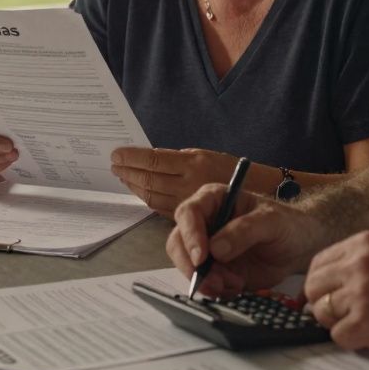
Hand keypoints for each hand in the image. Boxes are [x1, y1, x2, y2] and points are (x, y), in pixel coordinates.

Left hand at [110, 146, 239, 216]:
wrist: (254, 193)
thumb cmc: (228, 170)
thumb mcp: (205, 154)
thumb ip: (178, 159)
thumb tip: (149, 160)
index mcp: (193, 163)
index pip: (154, 161)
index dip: (132, 158)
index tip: (117, 154)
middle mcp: (189, 183)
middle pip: (149, 179)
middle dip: (127, 172)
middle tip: (113, 165)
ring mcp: (187, 201)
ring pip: (151, 196)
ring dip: (134, 186)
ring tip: (122, 176)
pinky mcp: (187, 215)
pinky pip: (160, 208)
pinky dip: (146, 198)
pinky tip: (140, 190)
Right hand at [166, 184, 322, 297]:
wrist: (300, 247)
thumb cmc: (287, 224)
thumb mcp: (271, 221)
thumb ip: (245, 230)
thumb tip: (216, 248)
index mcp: (214, 199)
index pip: (189, 213)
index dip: (190, 235)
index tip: (203, 257)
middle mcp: (205, 222)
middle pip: (178, 242)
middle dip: (192, 265)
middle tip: (214, 280)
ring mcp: (207, 248)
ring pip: (187, 265)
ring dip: (205, 280)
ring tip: (234, 283)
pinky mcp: (214, 269)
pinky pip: (202, 282)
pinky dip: (215, 289)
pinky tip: (237, 286)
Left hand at [304, 231, 368, 355]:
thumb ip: (361, 264)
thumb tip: (328, 286)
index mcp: (364, 243)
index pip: (318, 264)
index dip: (322, 285)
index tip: (332, 298)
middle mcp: (358, 263)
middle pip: (312, 288)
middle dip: (325, 306)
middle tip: (349, 317)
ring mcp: (361, 291)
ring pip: (323, 314)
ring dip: (343, 324)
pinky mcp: (366, 321)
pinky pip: (338, 337)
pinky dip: (355, 342)